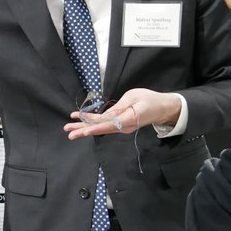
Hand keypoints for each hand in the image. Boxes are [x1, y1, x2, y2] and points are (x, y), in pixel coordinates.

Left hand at [64, 88, 181, 139]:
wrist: (161, 108)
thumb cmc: (149, 100)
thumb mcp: (134, 97)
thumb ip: (119, 107)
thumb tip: (106, 116)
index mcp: (128, 119)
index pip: (110, 124)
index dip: (96, 127)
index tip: (85, 130)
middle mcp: (123, 127)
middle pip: (101, 129)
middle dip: (84, 130)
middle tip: (69, 133)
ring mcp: (121, 127)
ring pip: (100, 128)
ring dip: (84, 128)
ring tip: (69, 129)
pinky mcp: (119, 125)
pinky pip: (104, 125)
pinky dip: (92, 124)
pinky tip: (81, 122)